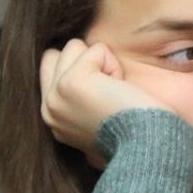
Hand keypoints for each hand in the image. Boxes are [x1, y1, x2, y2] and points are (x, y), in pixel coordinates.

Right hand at [39, 39, 165, 166]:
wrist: (144, 146)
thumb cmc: (133, 133)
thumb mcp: (93, 121)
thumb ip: (78, 99)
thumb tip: (87, 69)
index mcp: (51, 117)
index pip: (49, 67)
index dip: (80, 68)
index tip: (101, 96)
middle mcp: (48, 107)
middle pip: (57, 54)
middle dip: (86, 61)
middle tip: (107, 92)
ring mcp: (56, 93)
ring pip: (75, 47)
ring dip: (101, 63)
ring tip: (114, 91)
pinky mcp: (73, 81)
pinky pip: (96, 49)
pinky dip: (113, 65)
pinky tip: (120, 89)